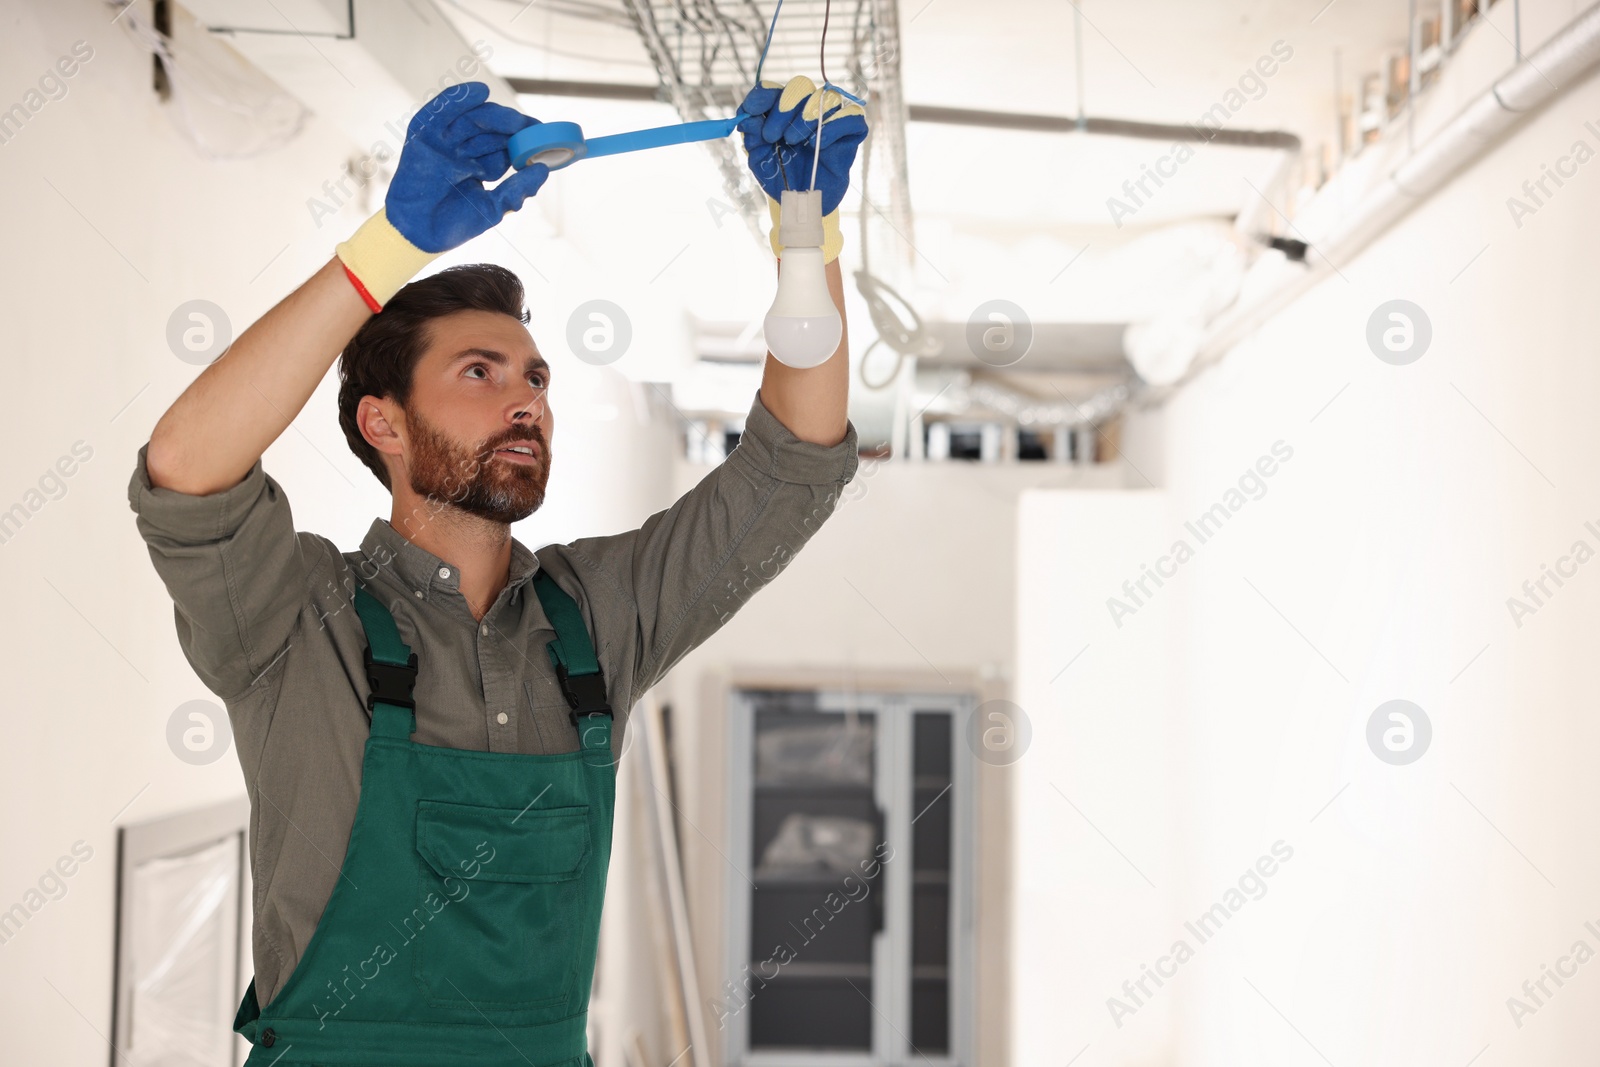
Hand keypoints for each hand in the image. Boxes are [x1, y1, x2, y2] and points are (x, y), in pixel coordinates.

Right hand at [385, 81, 551, 253]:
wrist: (418, 235)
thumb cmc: (452, 225)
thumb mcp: (493, 208)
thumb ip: (517, 189)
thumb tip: (543, 170)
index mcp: (477, 166)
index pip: (503, 147)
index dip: (522, 141)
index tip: (543, 139)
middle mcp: (461, 151)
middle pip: (489, 129)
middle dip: (511, 126)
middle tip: (532, 129)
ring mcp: (442, 143)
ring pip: (469, 119)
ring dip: (493, 114)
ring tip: (514, 120)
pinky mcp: (422, 137)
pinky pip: (438, 112)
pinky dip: (456, 99)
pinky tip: (478, 92)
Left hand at [736, 76, 867, 215]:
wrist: (804, 200)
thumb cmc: (783, 176)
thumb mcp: (760, 159)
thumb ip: (753, 136)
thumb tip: (746, 116)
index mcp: (782, 109)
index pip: (774, 89)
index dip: (762, 95)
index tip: (750, 109)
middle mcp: (807, 107)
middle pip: (799, 86)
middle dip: (782, 109)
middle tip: (771, 135)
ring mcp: (831, 117)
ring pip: (825, 97)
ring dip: (805, 117)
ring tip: (793, 142)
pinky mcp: (851, 131)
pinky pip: (851, 115)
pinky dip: (834, 126)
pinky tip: (818, 143)